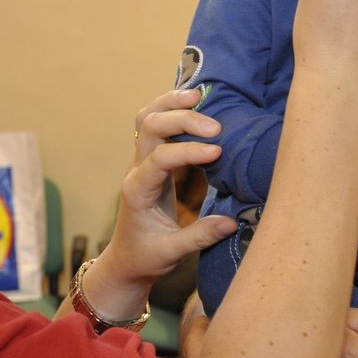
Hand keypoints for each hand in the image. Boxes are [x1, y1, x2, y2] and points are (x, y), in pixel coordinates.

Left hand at [102, 90, 236, 295]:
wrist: (126, 260)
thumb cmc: (146, 257)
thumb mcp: (172, 252)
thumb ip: (200, 236)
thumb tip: (232, 222)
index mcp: (138, 191)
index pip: (160, 158)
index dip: (189, 151)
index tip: (218, 152)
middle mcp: (136, 170)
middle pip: (150, 127)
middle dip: (182, 120)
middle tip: (217, 128)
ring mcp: (141, 162)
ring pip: (148, 118)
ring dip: (171, 104)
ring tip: (200, 96)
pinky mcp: (151, 160)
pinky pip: (155, 125)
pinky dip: (172, 109)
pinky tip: (195, 104)